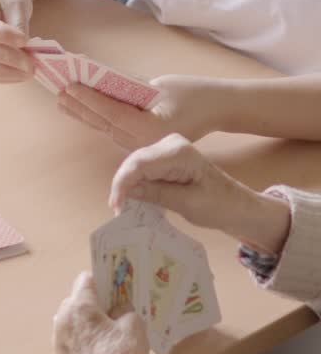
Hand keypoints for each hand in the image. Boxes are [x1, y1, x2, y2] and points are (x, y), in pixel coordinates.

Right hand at [0, 0, 33, 81]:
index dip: (2, 35)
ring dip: (4, 72)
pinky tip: (19, 75)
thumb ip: (18, 22)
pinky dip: (1, 77)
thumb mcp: (15, 0)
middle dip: (7, 57)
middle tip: (31, 63)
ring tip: (27, 72)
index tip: (24, 40)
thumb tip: (24, 48)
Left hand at [53, 270, 149, 353]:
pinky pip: (71, 337)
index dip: (102, 283)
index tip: (114, 291)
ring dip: (86, 322)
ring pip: (73, 320)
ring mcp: (59, 337)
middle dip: (93, 304)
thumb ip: (125, 310)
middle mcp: (63, 317)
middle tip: (113, 314)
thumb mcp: (134, 326)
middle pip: (77, 299)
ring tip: (106, 334)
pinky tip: (98, 348)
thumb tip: (118, 308)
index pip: (87, 279)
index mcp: (79, 305)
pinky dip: (82, 338)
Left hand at [58, 74, 233, 150]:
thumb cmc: (192, 94)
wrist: (215, 109)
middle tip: (57, 90)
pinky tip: (80, 107)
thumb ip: (130, 85)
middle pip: (104, 123)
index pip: (112, 113)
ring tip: (61, 98)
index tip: (70, 86)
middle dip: (79, 106)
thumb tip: (98, 76)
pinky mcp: (139, 141)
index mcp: (150, 130)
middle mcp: (142, 143)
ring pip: (105, 127)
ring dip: (83, 113)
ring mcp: (140, 145)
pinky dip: (96, 116)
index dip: (89, 98)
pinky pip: (113, 128)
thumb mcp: (160, 86)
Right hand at [109, 133, 290, 254]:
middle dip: (122, 184)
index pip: (140, 162)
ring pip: (136, 165)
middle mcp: (170, 143)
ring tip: (121, 207)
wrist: (237, 205)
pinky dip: (136, 184)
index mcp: (178, 152)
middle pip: (134, 161)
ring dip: (127, 185)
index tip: (116, 206)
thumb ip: (156, 194)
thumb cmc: (219, 205)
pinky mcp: (165, 159)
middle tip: (116, 210)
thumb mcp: (187, 204)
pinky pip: (143, 169)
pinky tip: (131, 199)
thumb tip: (126, 191)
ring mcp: (167, 149)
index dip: (123, 182)